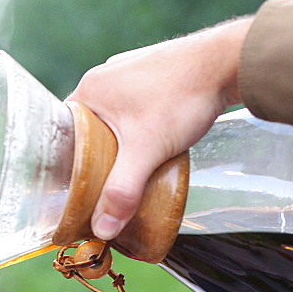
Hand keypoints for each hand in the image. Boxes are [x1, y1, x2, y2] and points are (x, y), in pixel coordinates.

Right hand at [66, 17, 251, 239]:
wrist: (228, 61)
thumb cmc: (182, 98)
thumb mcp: (146, 151)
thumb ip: (122, 191)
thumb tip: (102, 229)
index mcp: (89, 89)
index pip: (64, 133)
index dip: (68, 161)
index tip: (77, 185)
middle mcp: (104, 76)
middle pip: (88, 126)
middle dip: (96, 154)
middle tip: (106, 182)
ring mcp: (128, 70)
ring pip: (113, 116)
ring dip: (120, 140)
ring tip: (131, 164)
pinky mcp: (152, 71)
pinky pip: (134, 104)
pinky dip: (139, 124)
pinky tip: (153, 138)